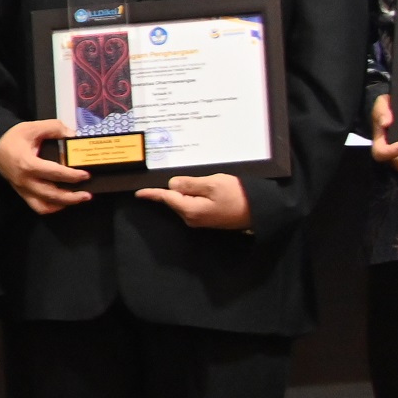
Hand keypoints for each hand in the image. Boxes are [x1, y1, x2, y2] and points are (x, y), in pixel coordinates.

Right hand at [0, 118, 93, 213]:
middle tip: (87, 194)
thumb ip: (53, 128)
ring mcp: (23, 189)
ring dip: (64, 204)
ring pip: (45, 205)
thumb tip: (73, 135)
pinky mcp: (23, 194)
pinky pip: (38, 207)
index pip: (54, 173)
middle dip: (72, 197)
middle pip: (52, 195)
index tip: (86, 175)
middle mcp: (25, 180)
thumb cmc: (13, 138)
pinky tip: (63, 202)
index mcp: (27, 163)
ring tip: (78, 199)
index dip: (72, 176)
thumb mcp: (32, 127)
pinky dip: (52, 208)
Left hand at [137, 172, 253, 230]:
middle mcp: (191, 218)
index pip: (166, 198)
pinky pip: (193, 204)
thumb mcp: (212, 184)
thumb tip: (171, 185)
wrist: (259, 209)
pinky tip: (204, 188)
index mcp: (190, 210)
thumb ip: (189, 184)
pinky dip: (194, 195)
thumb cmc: (237, 195)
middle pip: (174, 199)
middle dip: (175, 187)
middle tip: (192, 178)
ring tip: (204, 182)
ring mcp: (199, 220)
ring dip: (187, 190)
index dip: (152, 193)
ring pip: (184, 201)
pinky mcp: (207, 218)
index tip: (138, 193)